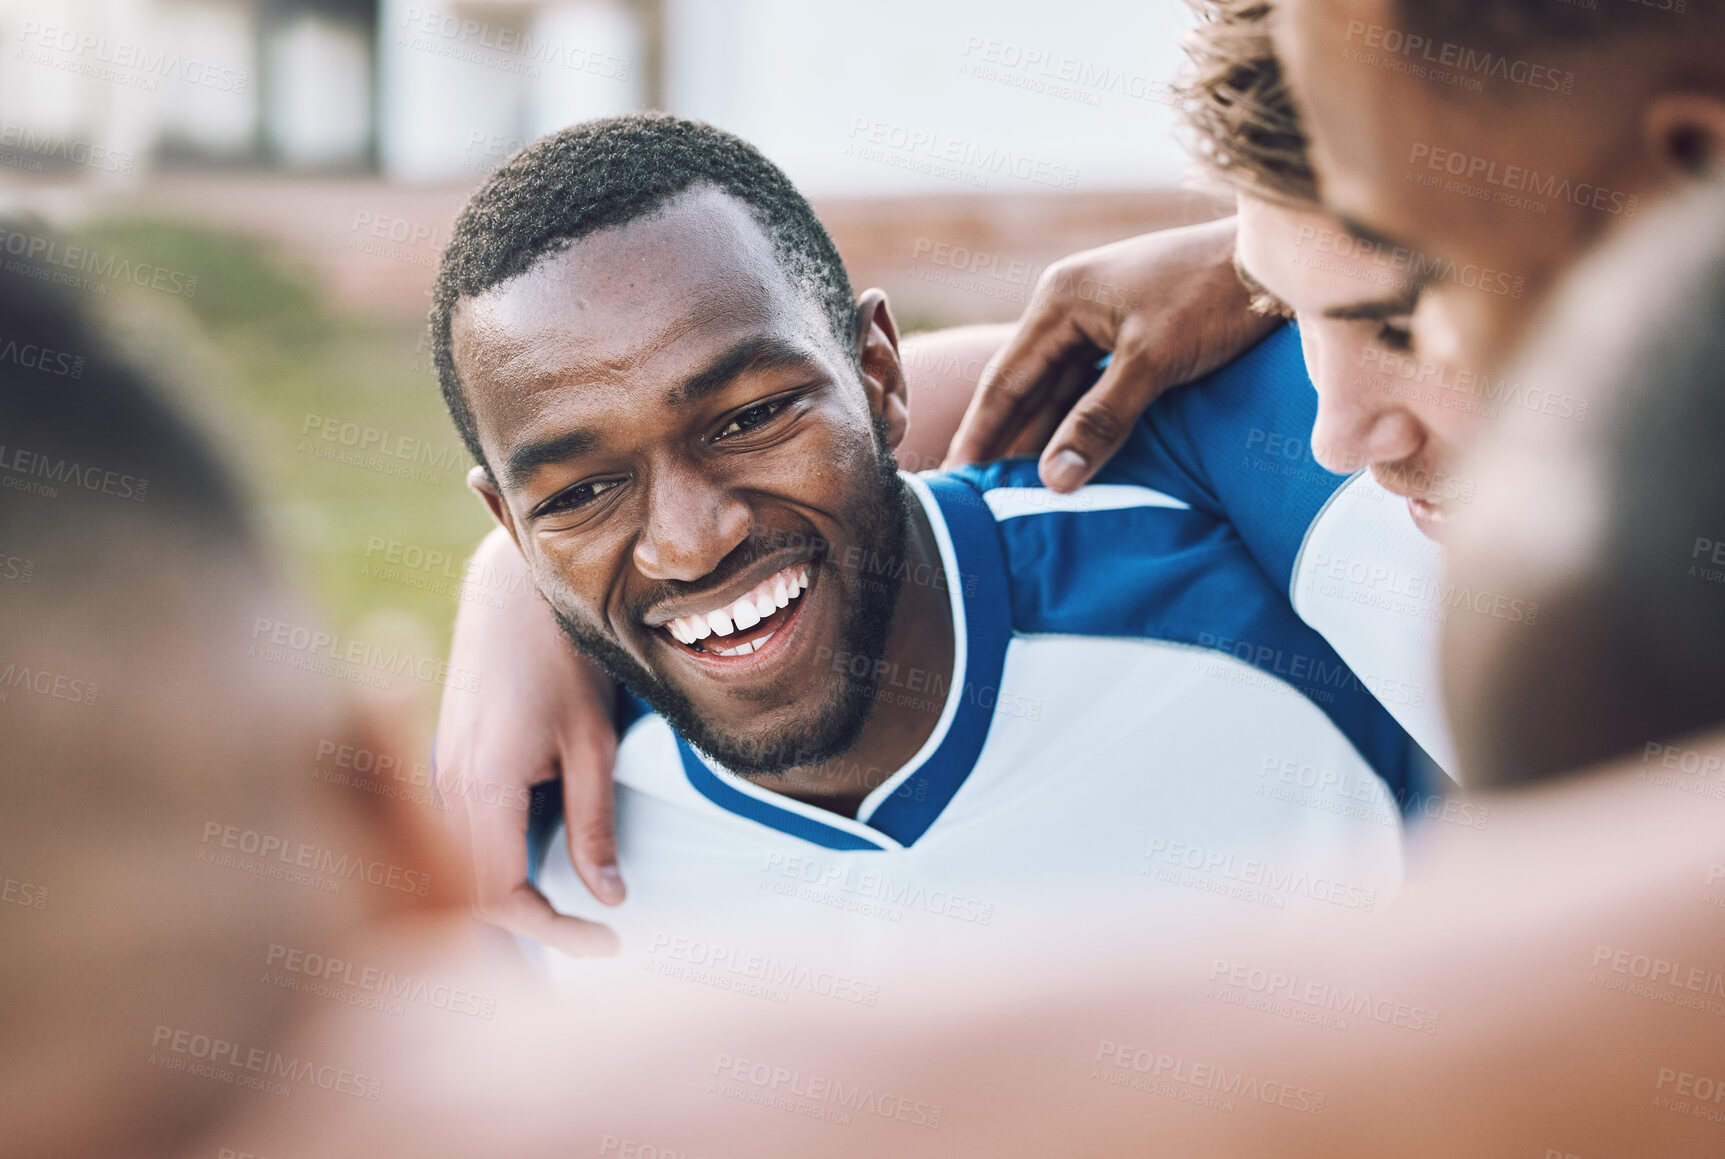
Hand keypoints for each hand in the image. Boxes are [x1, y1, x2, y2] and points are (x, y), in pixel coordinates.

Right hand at [436, 526, 623, 956]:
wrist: (513, 587)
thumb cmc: (561, 654)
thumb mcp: (592, 744)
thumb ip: (595, 825)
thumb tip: (609, 898)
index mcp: (482, 788)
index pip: (501, 898)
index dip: (552, 932)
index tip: (607, 942)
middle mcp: (447, 788)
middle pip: (472, 895)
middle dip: (532, 927)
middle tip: (595, 940)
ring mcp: (439, 773)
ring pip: (460, 870)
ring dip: (512, 899)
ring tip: (573, 914)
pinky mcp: (448, 760)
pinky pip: (461, 837)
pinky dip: (497, 865)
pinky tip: (543, 865)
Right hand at [944, 216, 1276, 490]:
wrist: (1278, 259)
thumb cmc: (1213, 298)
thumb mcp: (1152, 362)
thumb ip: (1100, 421)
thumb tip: (1053, 480)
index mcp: (1059, 299)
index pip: (1005, 379)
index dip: (982, 431)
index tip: (958, 474)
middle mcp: (1068, 303)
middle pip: (1025, 384)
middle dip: (1005, 436)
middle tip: (978, 489)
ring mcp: (1098, 314)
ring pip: (1058, 387)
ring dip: (1042, 432)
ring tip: (1016, 484)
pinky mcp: (1129, 328)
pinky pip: (1088, 383)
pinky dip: (1076, 419)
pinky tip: (1069, 453)